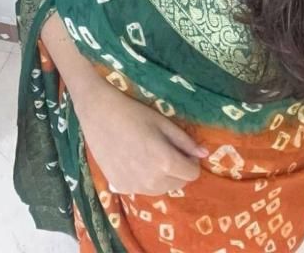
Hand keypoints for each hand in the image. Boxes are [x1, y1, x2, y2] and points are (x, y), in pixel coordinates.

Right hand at [75, 75, 208, 195]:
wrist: (99, 114)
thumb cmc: (133, 113)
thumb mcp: (163, 123)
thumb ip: (185, 141)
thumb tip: (204, 154)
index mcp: (165, 162)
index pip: (192, 174)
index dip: (191, 161)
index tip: (182, 149)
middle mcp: (151, 180)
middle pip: (179, 184)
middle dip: (179, 170)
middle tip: (167, 150)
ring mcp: (134, 187)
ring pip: (162, 190)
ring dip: (164, 177)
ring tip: (151, 155)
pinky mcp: (121, 187)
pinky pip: (143, 189)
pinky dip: (146, 180)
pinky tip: (136, 161)